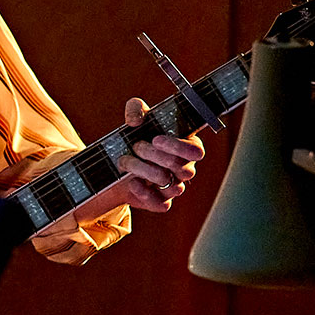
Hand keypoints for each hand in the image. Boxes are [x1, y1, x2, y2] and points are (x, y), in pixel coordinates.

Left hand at [116, 96, 204, 211]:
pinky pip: (162, 205)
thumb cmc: (135, 136)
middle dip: (155, 156)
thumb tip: (135, 120)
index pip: (196, 151)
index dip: (177, 147)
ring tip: (126, 161)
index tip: (155, 139)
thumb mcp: (134, 117)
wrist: (118, 163)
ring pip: (171, 185)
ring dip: (144, 171)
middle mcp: (185, 168)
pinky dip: (146, 194)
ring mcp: (175, 187)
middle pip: (182, 168)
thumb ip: (136, 109)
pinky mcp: (161, 202)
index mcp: (187, 146)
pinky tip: (132, 183)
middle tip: (136, 146)